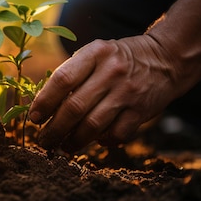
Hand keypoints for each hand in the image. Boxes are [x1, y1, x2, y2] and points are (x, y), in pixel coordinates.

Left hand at [29, 35, 181, 152]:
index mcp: (94, 53)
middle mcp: (111, 71)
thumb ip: (72, 74)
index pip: (62, 80)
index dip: (44, 102)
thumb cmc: (116, 60)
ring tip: (63, 147)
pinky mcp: (142, 110)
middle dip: (54, 129)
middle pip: (75, 107)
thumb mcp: (94, 54)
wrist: (166, 59)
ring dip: (74, 141)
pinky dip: (102, 142)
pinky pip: (116, 134)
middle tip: (43, 141)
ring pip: (93, 125)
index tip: (34, 118)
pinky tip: (94, 141)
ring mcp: (128, 92)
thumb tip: (42, 106)